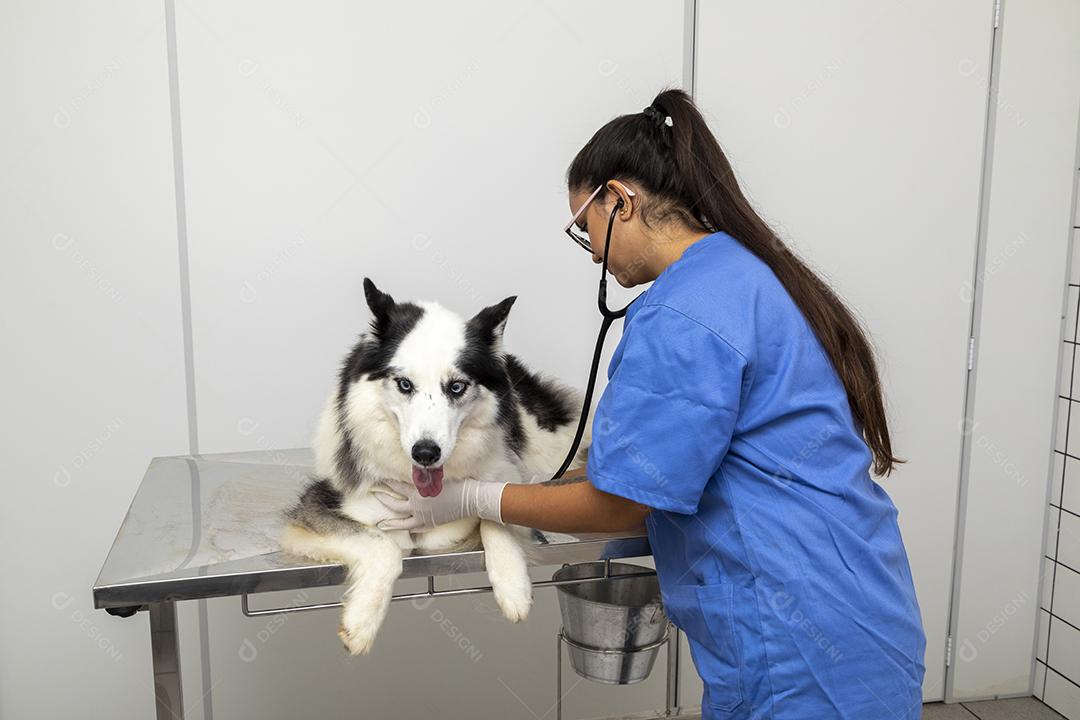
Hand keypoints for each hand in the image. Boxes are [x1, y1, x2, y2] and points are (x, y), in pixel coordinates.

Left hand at [372, 478, 506, 531]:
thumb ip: (426, 473)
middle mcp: (417, 506)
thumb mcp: (439, 475)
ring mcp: (423, 517)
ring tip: (381, 523)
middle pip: (394, 504)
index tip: (380, 479)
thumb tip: (418, 466)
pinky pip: (416, 528)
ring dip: (390, 522)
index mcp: (418, 492)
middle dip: (383, 499)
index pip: (396, 486)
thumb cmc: (458, 484)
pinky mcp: (431, 523)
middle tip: (375, 495)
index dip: (387, 482)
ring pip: (401, 522)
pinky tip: (404, 529)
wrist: (470, 499)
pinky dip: (408, 528)